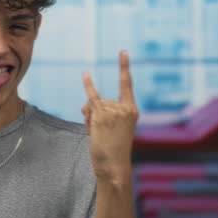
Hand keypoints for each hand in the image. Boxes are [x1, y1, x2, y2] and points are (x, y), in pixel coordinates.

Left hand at [81, 51, 138, 180]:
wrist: (113, 166)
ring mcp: (114, 111)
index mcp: (132, 111)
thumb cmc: (112, 150)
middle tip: (102, 134)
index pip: (127, 85)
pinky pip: (92, 98)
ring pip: (93, 106)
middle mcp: (125, 108)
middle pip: (102, 102)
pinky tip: (85, 74)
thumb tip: (86, 104)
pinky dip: (88, 86)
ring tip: (98, 135)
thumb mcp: (109, 128)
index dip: (124, 67)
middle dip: (95, 116)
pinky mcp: (102, 115)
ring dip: (90, 121)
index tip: (122, 51)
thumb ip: (99, 112)